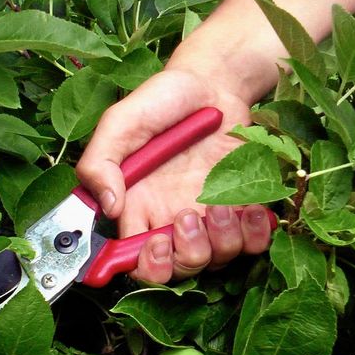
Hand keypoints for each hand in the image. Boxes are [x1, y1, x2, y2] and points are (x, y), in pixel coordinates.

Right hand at [76, 67, 272, 281]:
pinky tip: (249, 206)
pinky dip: (254, 233)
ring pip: (217, 261)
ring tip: (219, 204)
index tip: (156, 243)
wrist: (213, 83)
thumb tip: (108, 207)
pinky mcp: (243, 209)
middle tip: (188, 217)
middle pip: (179, 271)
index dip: (146, 267)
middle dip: (187, 256)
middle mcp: (172, 218)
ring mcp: (209, 217)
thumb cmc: (163, 100)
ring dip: (222, 240)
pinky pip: (252, 244)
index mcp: (138, 207)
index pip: (136, 261)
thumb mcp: (120, 122)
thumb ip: (100, 162)